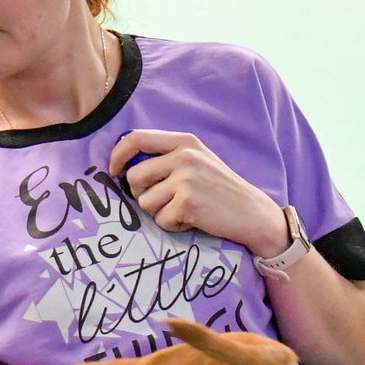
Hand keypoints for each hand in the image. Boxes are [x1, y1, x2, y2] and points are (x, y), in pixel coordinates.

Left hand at [107, 130, 289, 255]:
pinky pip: (161, 220)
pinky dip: (173, 225)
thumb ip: (167, 156)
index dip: (117, 155)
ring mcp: (186, 179)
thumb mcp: (197, 160)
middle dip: (140, 195)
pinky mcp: (188, 203)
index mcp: (185, 141)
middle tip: (161, 202)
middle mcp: (185, 156)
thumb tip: (124, 164)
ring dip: (158, 212)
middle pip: (134, 177)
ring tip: (182, 210)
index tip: (113, 171)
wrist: (251, 212)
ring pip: (144, 202)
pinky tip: (192, 220)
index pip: (136, 138)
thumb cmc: (219, 189)